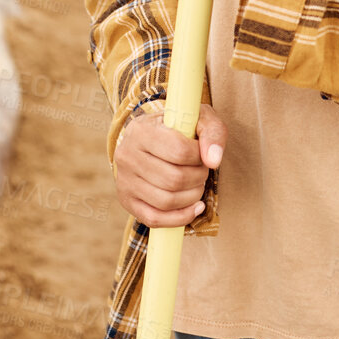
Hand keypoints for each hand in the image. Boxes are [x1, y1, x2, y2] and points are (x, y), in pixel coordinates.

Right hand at [113, 99, 226, 227]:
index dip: (199, 157)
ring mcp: (124, 180)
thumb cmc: (177, 128)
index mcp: (141, 130)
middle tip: (202, 170)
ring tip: (197, 184)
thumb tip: (214, 161)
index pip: (179, 151)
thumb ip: (212, 133)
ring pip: (166, 201)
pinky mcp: (126, 200)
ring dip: (193, 196)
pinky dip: (180, 217)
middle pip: (174, 179)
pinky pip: (154, 219)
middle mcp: (126, 155)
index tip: (202, 154)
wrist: (149, 137)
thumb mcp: (197, 119)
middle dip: (198, 178)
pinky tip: (195, 207)